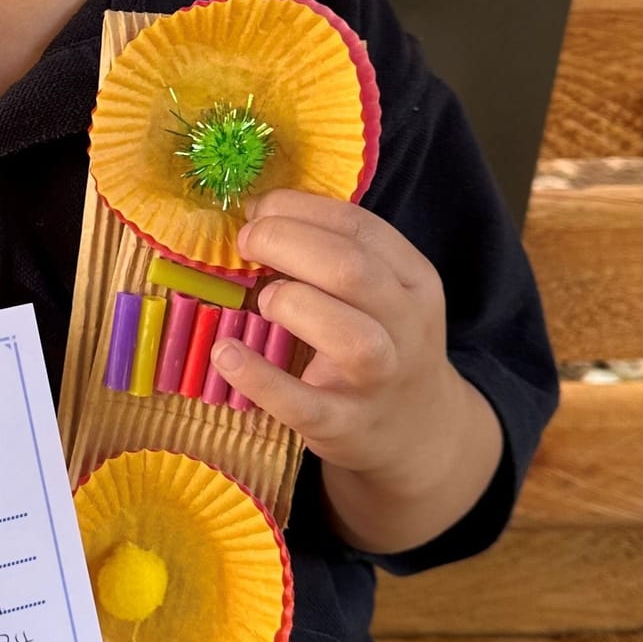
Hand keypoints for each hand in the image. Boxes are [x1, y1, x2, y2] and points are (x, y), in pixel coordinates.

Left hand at [209, 187, 469, 486]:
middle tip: (246, 242)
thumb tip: (257, 213)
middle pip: (352, 270)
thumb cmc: (382, 342)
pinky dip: (259, 377)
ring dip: (292, 303)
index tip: (257, 208)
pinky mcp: (344, 426)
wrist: (417, 433)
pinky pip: (301, 404)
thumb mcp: (383, 292)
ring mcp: (379, 381)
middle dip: (285, 242)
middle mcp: (406, 327)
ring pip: (348, 336)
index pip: (359, 227)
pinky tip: (225, 353)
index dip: (298, 209)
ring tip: (261, 299)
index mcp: (413, 280)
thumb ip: (336, 252)